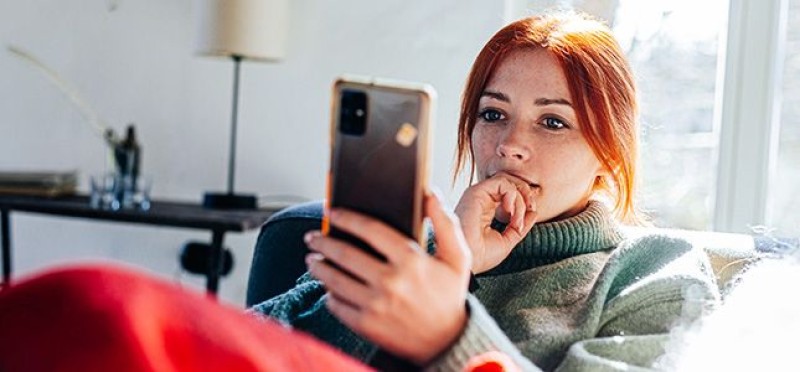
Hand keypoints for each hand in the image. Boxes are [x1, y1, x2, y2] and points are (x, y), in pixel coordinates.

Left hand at [304, 192, 470, 364]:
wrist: (449, 342)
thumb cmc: (450, 296)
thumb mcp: (458, 257)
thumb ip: (445, 222)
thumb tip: (431, 193)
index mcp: (410, 260)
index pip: (369, 229)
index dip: (346, 217)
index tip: (331, 212)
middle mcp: (390, 281)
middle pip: (344, 253)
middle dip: (322, 241)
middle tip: (312, 237)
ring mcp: (376, 304)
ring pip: (334, 279)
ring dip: (318, 266)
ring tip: (313, 259)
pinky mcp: (366, 325)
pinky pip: (337, 304)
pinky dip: (328, 293)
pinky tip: (327, 287)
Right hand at [455, 172, 537, 273]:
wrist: (469, 262)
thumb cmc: (482, 256)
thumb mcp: (508, 239)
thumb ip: (520, 225)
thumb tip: (534, 212)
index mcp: (486, 209)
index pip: (509, 193)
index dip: (524, 199)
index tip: (532, 213)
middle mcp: (481, 199)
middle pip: (509, 182)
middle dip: (525, 193)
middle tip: (532, 208)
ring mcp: (478, 194)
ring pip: (507, 182)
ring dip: (519, 198)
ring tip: (517, 219)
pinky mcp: (476, 192)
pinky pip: (502, 183)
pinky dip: (513, 195)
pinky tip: (511, 212)